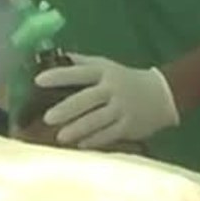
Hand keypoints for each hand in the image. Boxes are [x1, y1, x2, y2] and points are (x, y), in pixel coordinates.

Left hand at [35, 53, 179, 149]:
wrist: (160, 94)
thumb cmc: (123, 79)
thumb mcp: (105, 65)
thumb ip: (80, 63)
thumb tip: (52, 56)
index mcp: (103, 71)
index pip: (79, 72)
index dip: (59, 75)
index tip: (38, 80)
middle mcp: (112, 88)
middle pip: (87, 99)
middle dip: (67, 108)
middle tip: (47, 118)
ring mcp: (122, 108)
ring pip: (97, 119)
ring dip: (78, 128)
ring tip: (61, 136)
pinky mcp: (129, 125)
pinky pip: (110, 134)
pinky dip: (95, 140)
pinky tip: (80, 145)